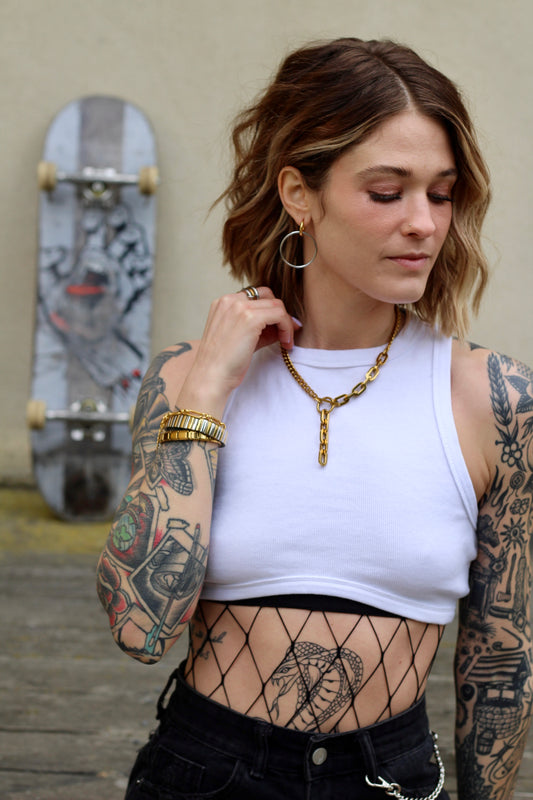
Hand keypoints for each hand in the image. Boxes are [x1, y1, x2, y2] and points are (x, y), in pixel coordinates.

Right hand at [177, 287, 298, 414]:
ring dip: (286, 323)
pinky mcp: (250, 318)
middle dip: (280, 313)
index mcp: (223, 302)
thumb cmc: (222, 363)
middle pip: (268, 296)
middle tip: (287, 332)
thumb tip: (283, 324)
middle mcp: (230, 300)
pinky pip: (280, 315)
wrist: (210, 376)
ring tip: (286, 341)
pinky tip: (285, 343)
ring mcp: (240, 307)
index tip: (280, 327)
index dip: (270, 310)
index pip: (255, 296)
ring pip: (277, 305)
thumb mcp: (238, 337)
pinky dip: (287, 328)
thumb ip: (257, 326)